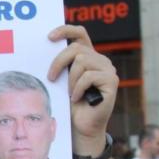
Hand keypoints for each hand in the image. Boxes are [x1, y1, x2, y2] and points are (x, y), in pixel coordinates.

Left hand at [47, 25, 118, 151]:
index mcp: (88, 56)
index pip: (80, 34)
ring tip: (70, 93)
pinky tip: (77, 99)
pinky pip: (88, 76)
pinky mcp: (112, 81)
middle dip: (58, 62)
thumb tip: (46, 48)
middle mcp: (100, 59)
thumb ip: (62, 64)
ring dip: (70, 80)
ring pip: (82, 61)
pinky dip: (77, 89)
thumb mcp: (62, 81)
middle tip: (50, 78)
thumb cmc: (70, 105)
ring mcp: (108, 69)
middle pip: (76, 48)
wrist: (82, 127)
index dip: (65, 30)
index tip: (49, 37)